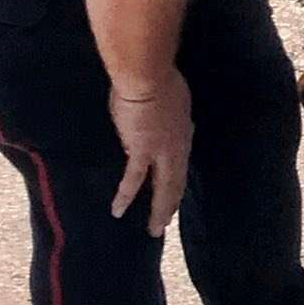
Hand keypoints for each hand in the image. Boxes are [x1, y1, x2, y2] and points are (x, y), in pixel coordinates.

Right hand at [109, 70, 192, 235]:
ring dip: (159, 211)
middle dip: (171, 204)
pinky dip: (126, 197)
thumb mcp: (173, 98)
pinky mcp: (141, 153)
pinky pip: (134, 180)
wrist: (147, 75)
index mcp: (184, 133)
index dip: (177, 180)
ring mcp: (162, 153)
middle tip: (166, 221)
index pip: (181, 163)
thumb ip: (167, 113)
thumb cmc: (159, 77)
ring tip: (155, 229)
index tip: (174, 192)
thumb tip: (156, 120)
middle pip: (176, 182)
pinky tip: (119, 211)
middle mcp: (177, 148)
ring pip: (164, 189)